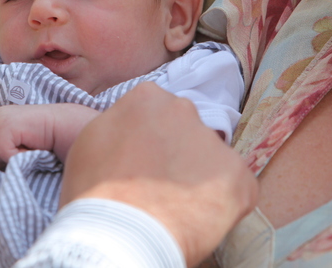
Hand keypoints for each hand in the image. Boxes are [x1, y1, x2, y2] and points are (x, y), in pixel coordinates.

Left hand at [0, 103, 97, 168]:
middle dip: (0, 162)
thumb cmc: (53, 145)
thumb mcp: (21, 151)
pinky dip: (17, 157)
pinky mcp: (9, 123)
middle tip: (26, 157)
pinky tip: (35, 148)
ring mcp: (1, 117)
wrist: (77, 131)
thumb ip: (2, 154)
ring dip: (9, 159)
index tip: (20, 159)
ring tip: (30, 152)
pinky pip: (2, 151)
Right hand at [60, 82, 257, 266]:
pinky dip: (220, 203)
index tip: (141, 162)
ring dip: (197, 177)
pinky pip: (234, 187)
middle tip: (159, 185)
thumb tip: (134, 126)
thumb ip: (119, 122)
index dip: (148, 140)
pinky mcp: (239, 176)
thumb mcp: (91, 138)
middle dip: (177, 153)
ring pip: (209, 159)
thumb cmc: (95, 190)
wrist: (120, 234)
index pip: (155, 111)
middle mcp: (185, 110)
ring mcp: (215, 142)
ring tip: (175, 206)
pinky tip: (195, 217)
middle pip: (185, 130)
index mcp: (148, 97)